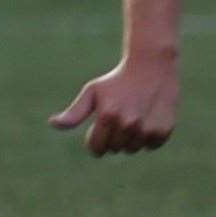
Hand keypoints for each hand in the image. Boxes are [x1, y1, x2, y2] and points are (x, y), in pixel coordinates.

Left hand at [48, 52, 178, 155]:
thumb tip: (52, 124)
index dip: (95, 141)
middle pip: (115, 149)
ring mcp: (147, 129)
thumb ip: (74, 113)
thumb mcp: (92, 93)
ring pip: (133, 149)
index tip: (98, 130)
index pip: (97, 148)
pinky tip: (147, 116)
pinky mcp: (163, 130)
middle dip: (113, 137)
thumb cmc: (116, 81)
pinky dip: (148, 136)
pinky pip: (150, 146)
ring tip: (133, 115)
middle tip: (118, 116)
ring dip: (130, 137)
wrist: (151, 67)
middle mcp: (128, 124)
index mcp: (107, 116)